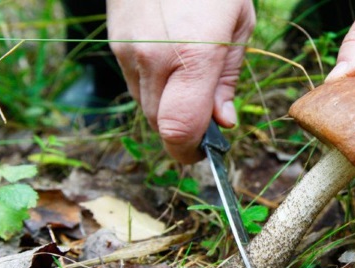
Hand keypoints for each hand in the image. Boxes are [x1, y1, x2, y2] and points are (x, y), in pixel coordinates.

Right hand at [107, 0, 254, 163]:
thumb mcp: (238, 26)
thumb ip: (226, 80)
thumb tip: (222, 123)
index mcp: (193, 56)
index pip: (178, 129)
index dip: (188, 152)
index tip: (201, 154)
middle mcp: (154, 58)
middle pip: (159, 124)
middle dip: (182, 131)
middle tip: (204, 119)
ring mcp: (129, 50)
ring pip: (144, 106)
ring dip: (167, 108)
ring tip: (189, 81)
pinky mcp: (116, 42)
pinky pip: (134, 83)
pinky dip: (153, 87)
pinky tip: (170, 63)